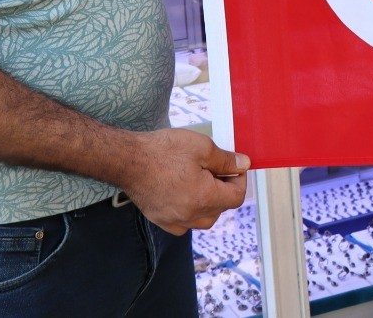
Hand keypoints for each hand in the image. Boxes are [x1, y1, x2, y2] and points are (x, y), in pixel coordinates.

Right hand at [116, 128, 250, 233]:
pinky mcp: (160, 220)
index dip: (240, 180)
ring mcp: (174, 220)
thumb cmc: (163, 151)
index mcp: (204, 198)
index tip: (234, 167)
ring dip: (210, 203)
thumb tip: (244, 165)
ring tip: (202, 180)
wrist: (128, 159)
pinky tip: (186, 195)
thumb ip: (226, 160)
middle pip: (221, 209)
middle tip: (216, 169)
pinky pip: (185, 224)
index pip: (236, 198)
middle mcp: (190, 215)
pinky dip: (191, 213)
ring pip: (204, 220)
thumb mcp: (202, 147)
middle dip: (224, 189)